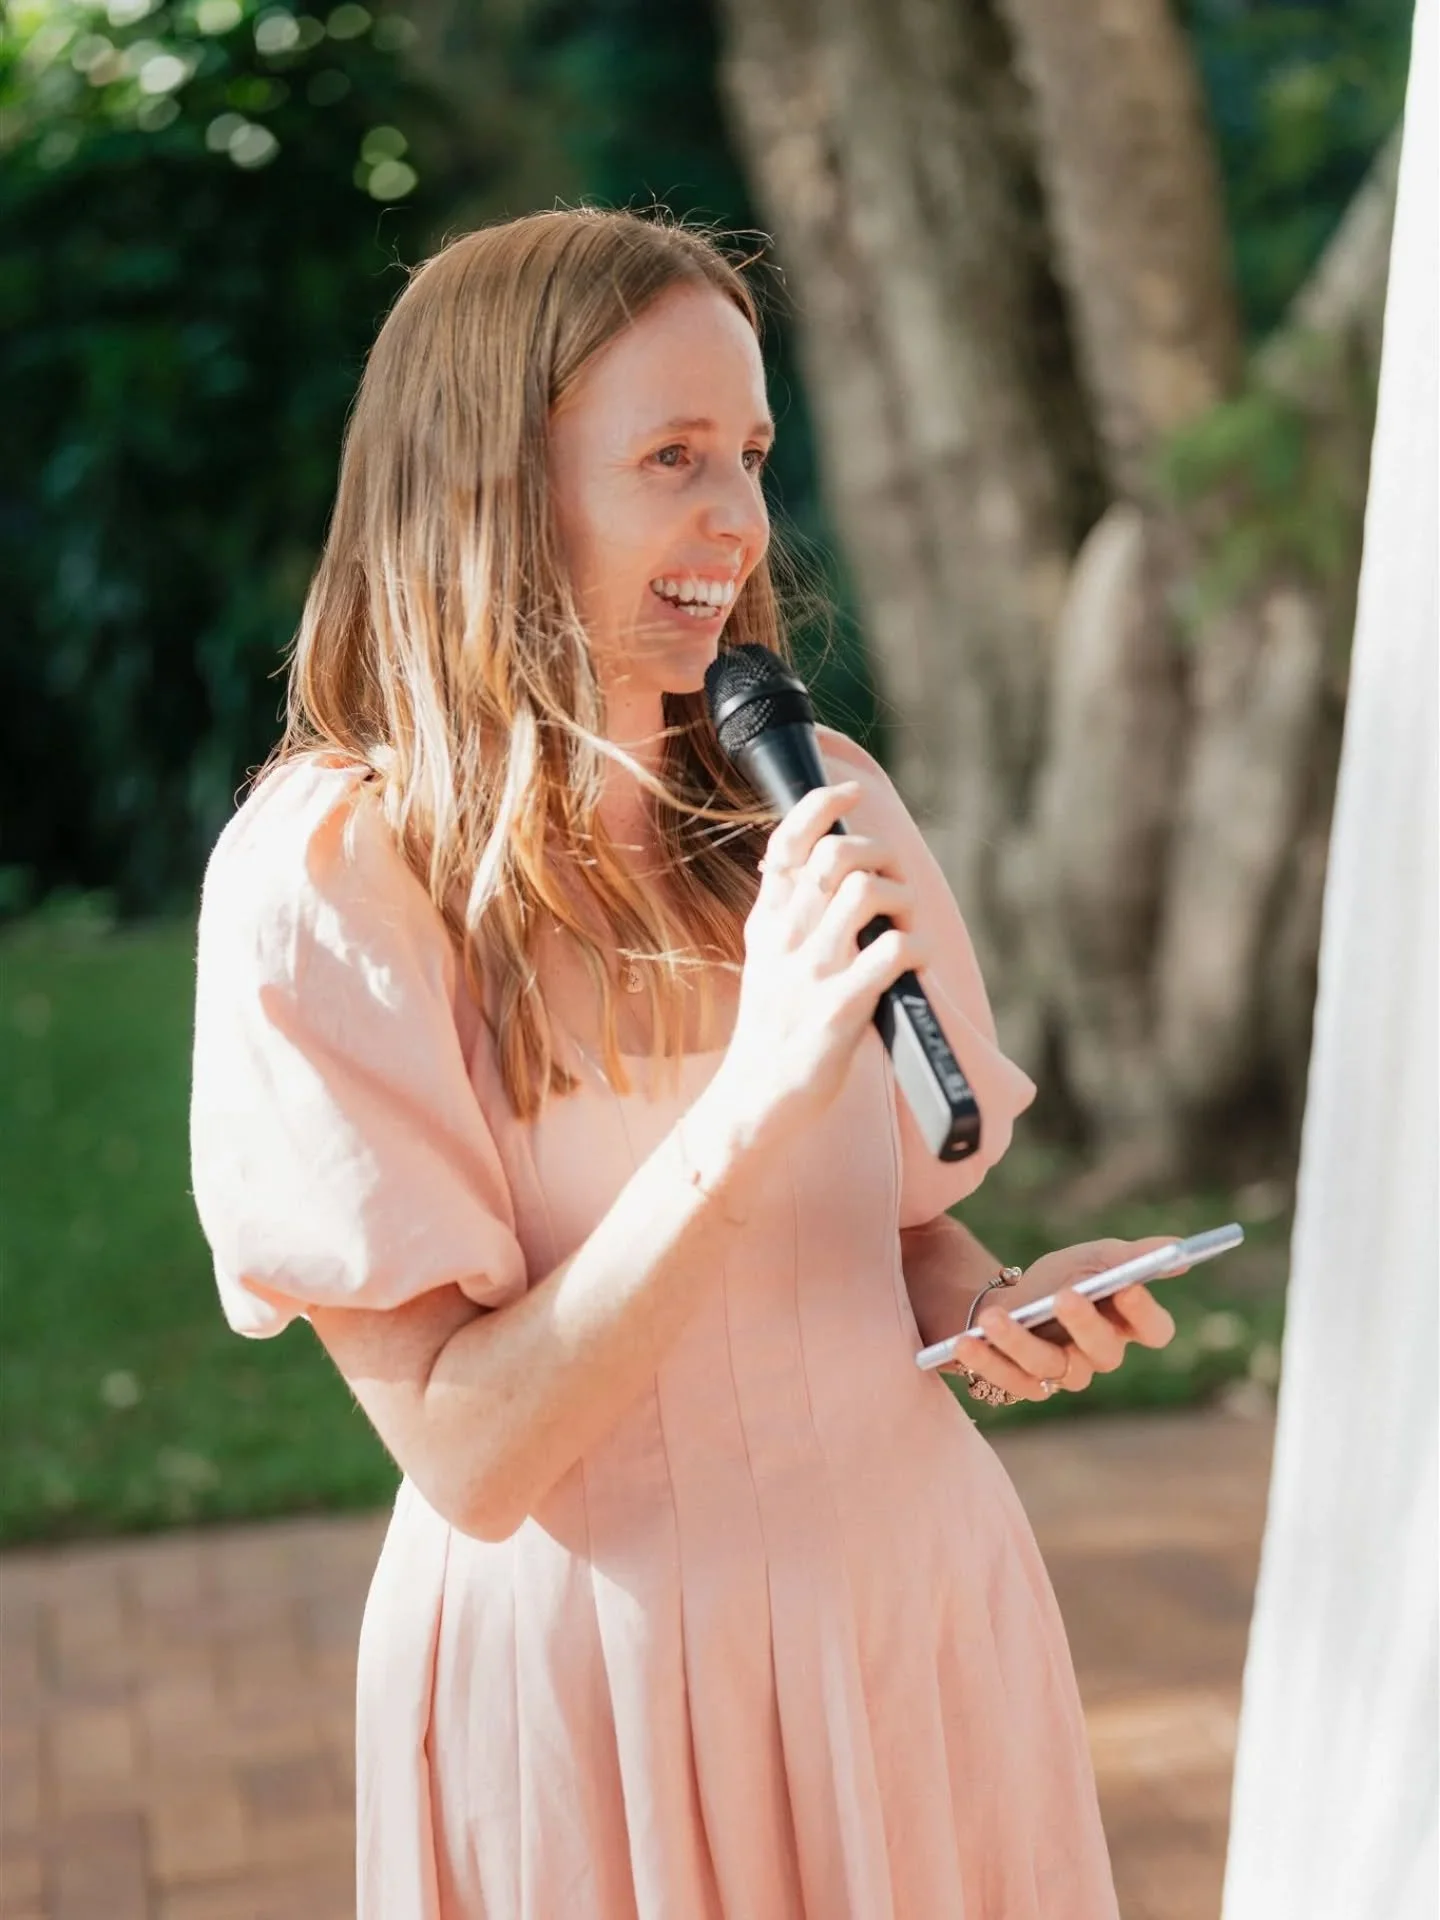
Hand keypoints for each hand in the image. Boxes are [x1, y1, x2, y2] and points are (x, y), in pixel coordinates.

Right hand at [710, 781, 929, 1139]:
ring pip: (864, 894)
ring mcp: (809, 974)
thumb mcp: (766, 960)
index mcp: (767, 922)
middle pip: (835, 856)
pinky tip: (914, 964)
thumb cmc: (775, 1028)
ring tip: (906, 927)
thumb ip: (789, 912)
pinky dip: (913, 948)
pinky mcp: (837, 1011)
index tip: (848, 792)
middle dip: (877, 854)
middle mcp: (785, 939)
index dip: (818, 805)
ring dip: (901, 900)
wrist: (755, 1100)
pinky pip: (888, 952)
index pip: (786, 843)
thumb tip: (822, 858)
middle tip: (893, 881)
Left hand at [947, 1237, 1179, 1402]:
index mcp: (1126, 1325)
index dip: (1146, 1314)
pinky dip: (985, 1360)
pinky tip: (964, 1343)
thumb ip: (1130, 1256)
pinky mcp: (1023, 1385)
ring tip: (992, 1319)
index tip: (1130, 1288)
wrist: (1010, 1298)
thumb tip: (1176, 1246)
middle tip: (1065, 1297)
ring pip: (1048, 1366)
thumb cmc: (1061, 1278)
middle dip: (1085, 1324)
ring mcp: (1061, 1376)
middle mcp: (1099, 1357)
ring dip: (1019, 1342)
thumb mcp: (1092, 1258)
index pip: (1155, 1331)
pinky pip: (1006, 1379)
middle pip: (1104, 1352)